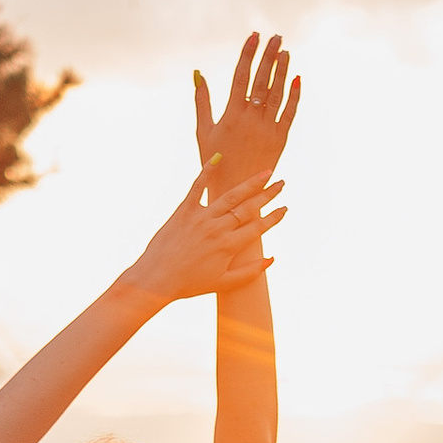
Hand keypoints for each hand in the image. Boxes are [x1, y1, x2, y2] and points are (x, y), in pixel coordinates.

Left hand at [128, 164, 285, 310]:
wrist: (157, 279)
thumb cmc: (190, 284)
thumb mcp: (223, 283)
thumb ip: (250, 272)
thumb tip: (271, 259)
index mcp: (229, 246)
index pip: (258, 227)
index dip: (274, 217)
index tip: (285, 208)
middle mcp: (218, 228)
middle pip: (249, 207)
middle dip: (268, 195)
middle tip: (282, 183)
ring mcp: (201, 217)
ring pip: (230, 196)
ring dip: (250, 183)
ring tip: (265, 173)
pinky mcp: (184, 210)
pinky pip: (196, 187)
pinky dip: (206, 171)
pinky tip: (218, 158)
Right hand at [193, 31, 300, 193]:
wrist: (236, 190)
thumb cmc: (215, 161)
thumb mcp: (203, 131)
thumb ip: (202, 101)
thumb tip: (198, 74)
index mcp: (230, 115)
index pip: (241, 76)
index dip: (248, 55)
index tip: (254, 37)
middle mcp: (250, 119)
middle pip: (261, 80)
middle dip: (269, 57)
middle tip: (276, 37)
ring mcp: (267, 128)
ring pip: (277, 93)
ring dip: (282, 71)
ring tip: (285, 52)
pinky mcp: (280, 138)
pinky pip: (289, 113)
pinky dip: (294, 95)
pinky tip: (296, 78)